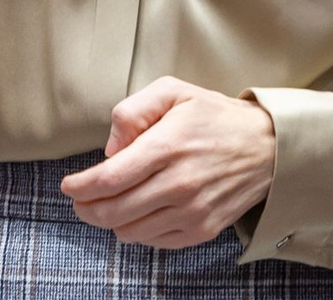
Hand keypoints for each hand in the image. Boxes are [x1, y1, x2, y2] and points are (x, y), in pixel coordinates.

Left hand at [60, 76, 276, 248]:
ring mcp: (193, 211)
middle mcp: (179, 184)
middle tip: (77, 200)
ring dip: (109, 221)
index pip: (110, 178)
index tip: (67, 185)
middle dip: (86, 208)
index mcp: (166, 147)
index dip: (81, 186)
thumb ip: (131, 111)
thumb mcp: (170, 91)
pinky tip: (133, 215)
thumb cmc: (211, 115)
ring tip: (101, 206)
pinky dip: (137, 232)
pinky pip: (157, 241)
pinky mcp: (204, 229)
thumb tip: (110, 148)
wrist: (267, 147)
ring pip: (133, 230)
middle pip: (116, 210)